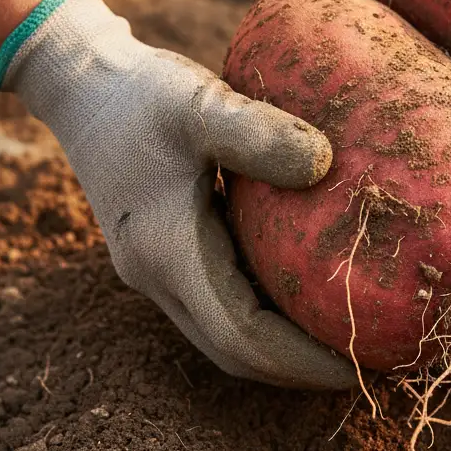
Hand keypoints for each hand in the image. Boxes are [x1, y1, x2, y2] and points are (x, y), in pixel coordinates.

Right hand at [0, 0, 354, 389]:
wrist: (81, 82)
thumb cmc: (141, 92)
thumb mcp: (200, 104)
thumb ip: (258, 132)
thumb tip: (326, 163)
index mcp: (168, 253)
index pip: (242, 337)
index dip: (301, 360)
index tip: (359, 364)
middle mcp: (159, 275)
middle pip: (236, 352)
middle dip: (299, 368)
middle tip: (368, 361)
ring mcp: (158, 267)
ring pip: (225, 333)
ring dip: (282, 347)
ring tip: (346, 337)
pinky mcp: (166, 250)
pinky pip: (221, 301)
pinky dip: (265, 313)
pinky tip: (307, 293)